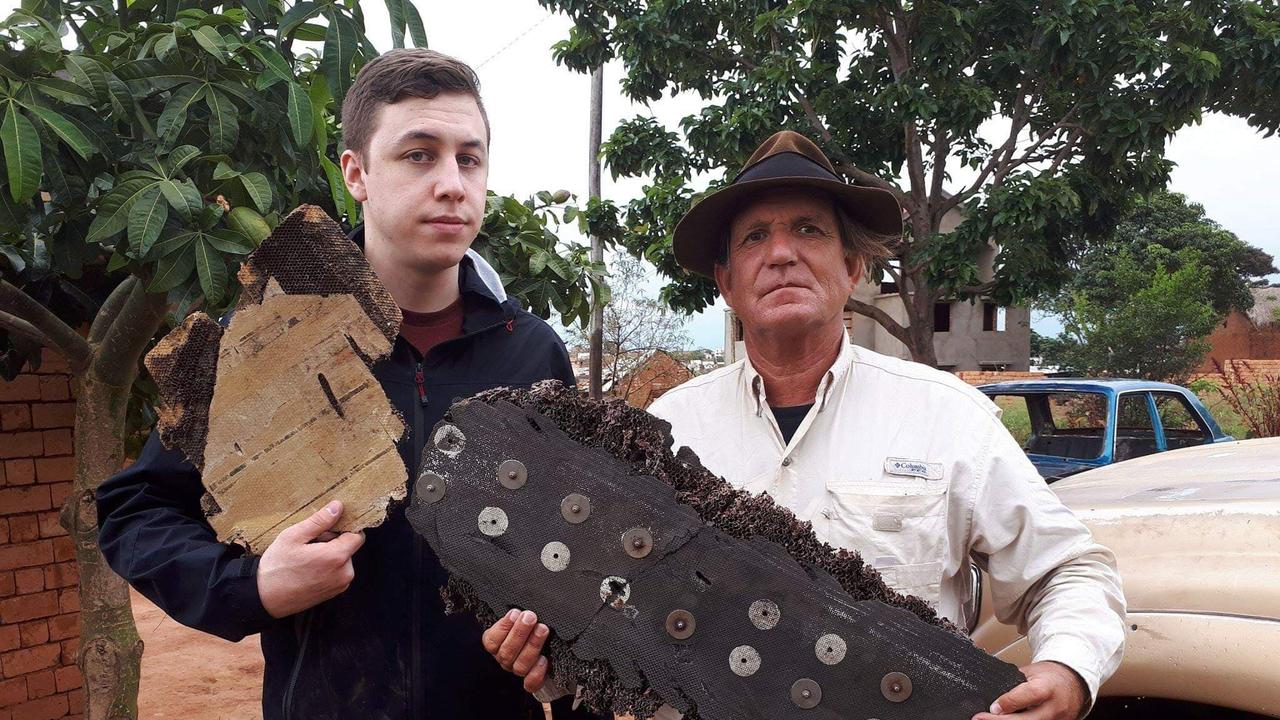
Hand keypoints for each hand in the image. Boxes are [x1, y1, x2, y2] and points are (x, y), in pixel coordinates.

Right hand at [256, 500, 365, 617]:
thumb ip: (319, 521)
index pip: (358, 536)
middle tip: (310, 544)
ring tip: (306, 558)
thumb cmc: (277, 567)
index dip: (344, 529)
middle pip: (349, 548)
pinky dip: (327, 568)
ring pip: (343, 560)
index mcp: (337, 557)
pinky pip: (338, 573)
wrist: (264, 598)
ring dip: (330, 555)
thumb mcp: (294, 536)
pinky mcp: (334, 593)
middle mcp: (344, 573)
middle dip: (333, 542)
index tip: (328, 528)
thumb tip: (338, 506)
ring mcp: (340, 585)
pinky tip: (308, 569)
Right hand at [482, 608, 550, 692]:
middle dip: (519, 633)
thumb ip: (517, 614)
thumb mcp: (520, 618)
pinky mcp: (532, 682)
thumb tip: (520, 607)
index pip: (491, 641)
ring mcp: (518, 670)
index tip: (515, 613)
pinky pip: (531, 684)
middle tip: (530, 617)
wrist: (548, 649)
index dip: (502, 627)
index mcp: (497, 644)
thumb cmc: (530, 626)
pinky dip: (536, 673)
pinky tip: (544, 659)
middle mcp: (506, 659)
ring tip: (542, 629)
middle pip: (507, 652)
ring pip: (519, 666)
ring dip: (532, 646)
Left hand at [972, 661, 1088, 719]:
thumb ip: (1014, 684)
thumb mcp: (1031, 672)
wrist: (1075, 683)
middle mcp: (1054, 707)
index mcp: (1046, 687)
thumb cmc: (1050, 676)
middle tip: (979, 718)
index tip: (992, 707)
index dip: (1008, 702)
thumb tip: (993, 696)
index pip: (1027, 696)